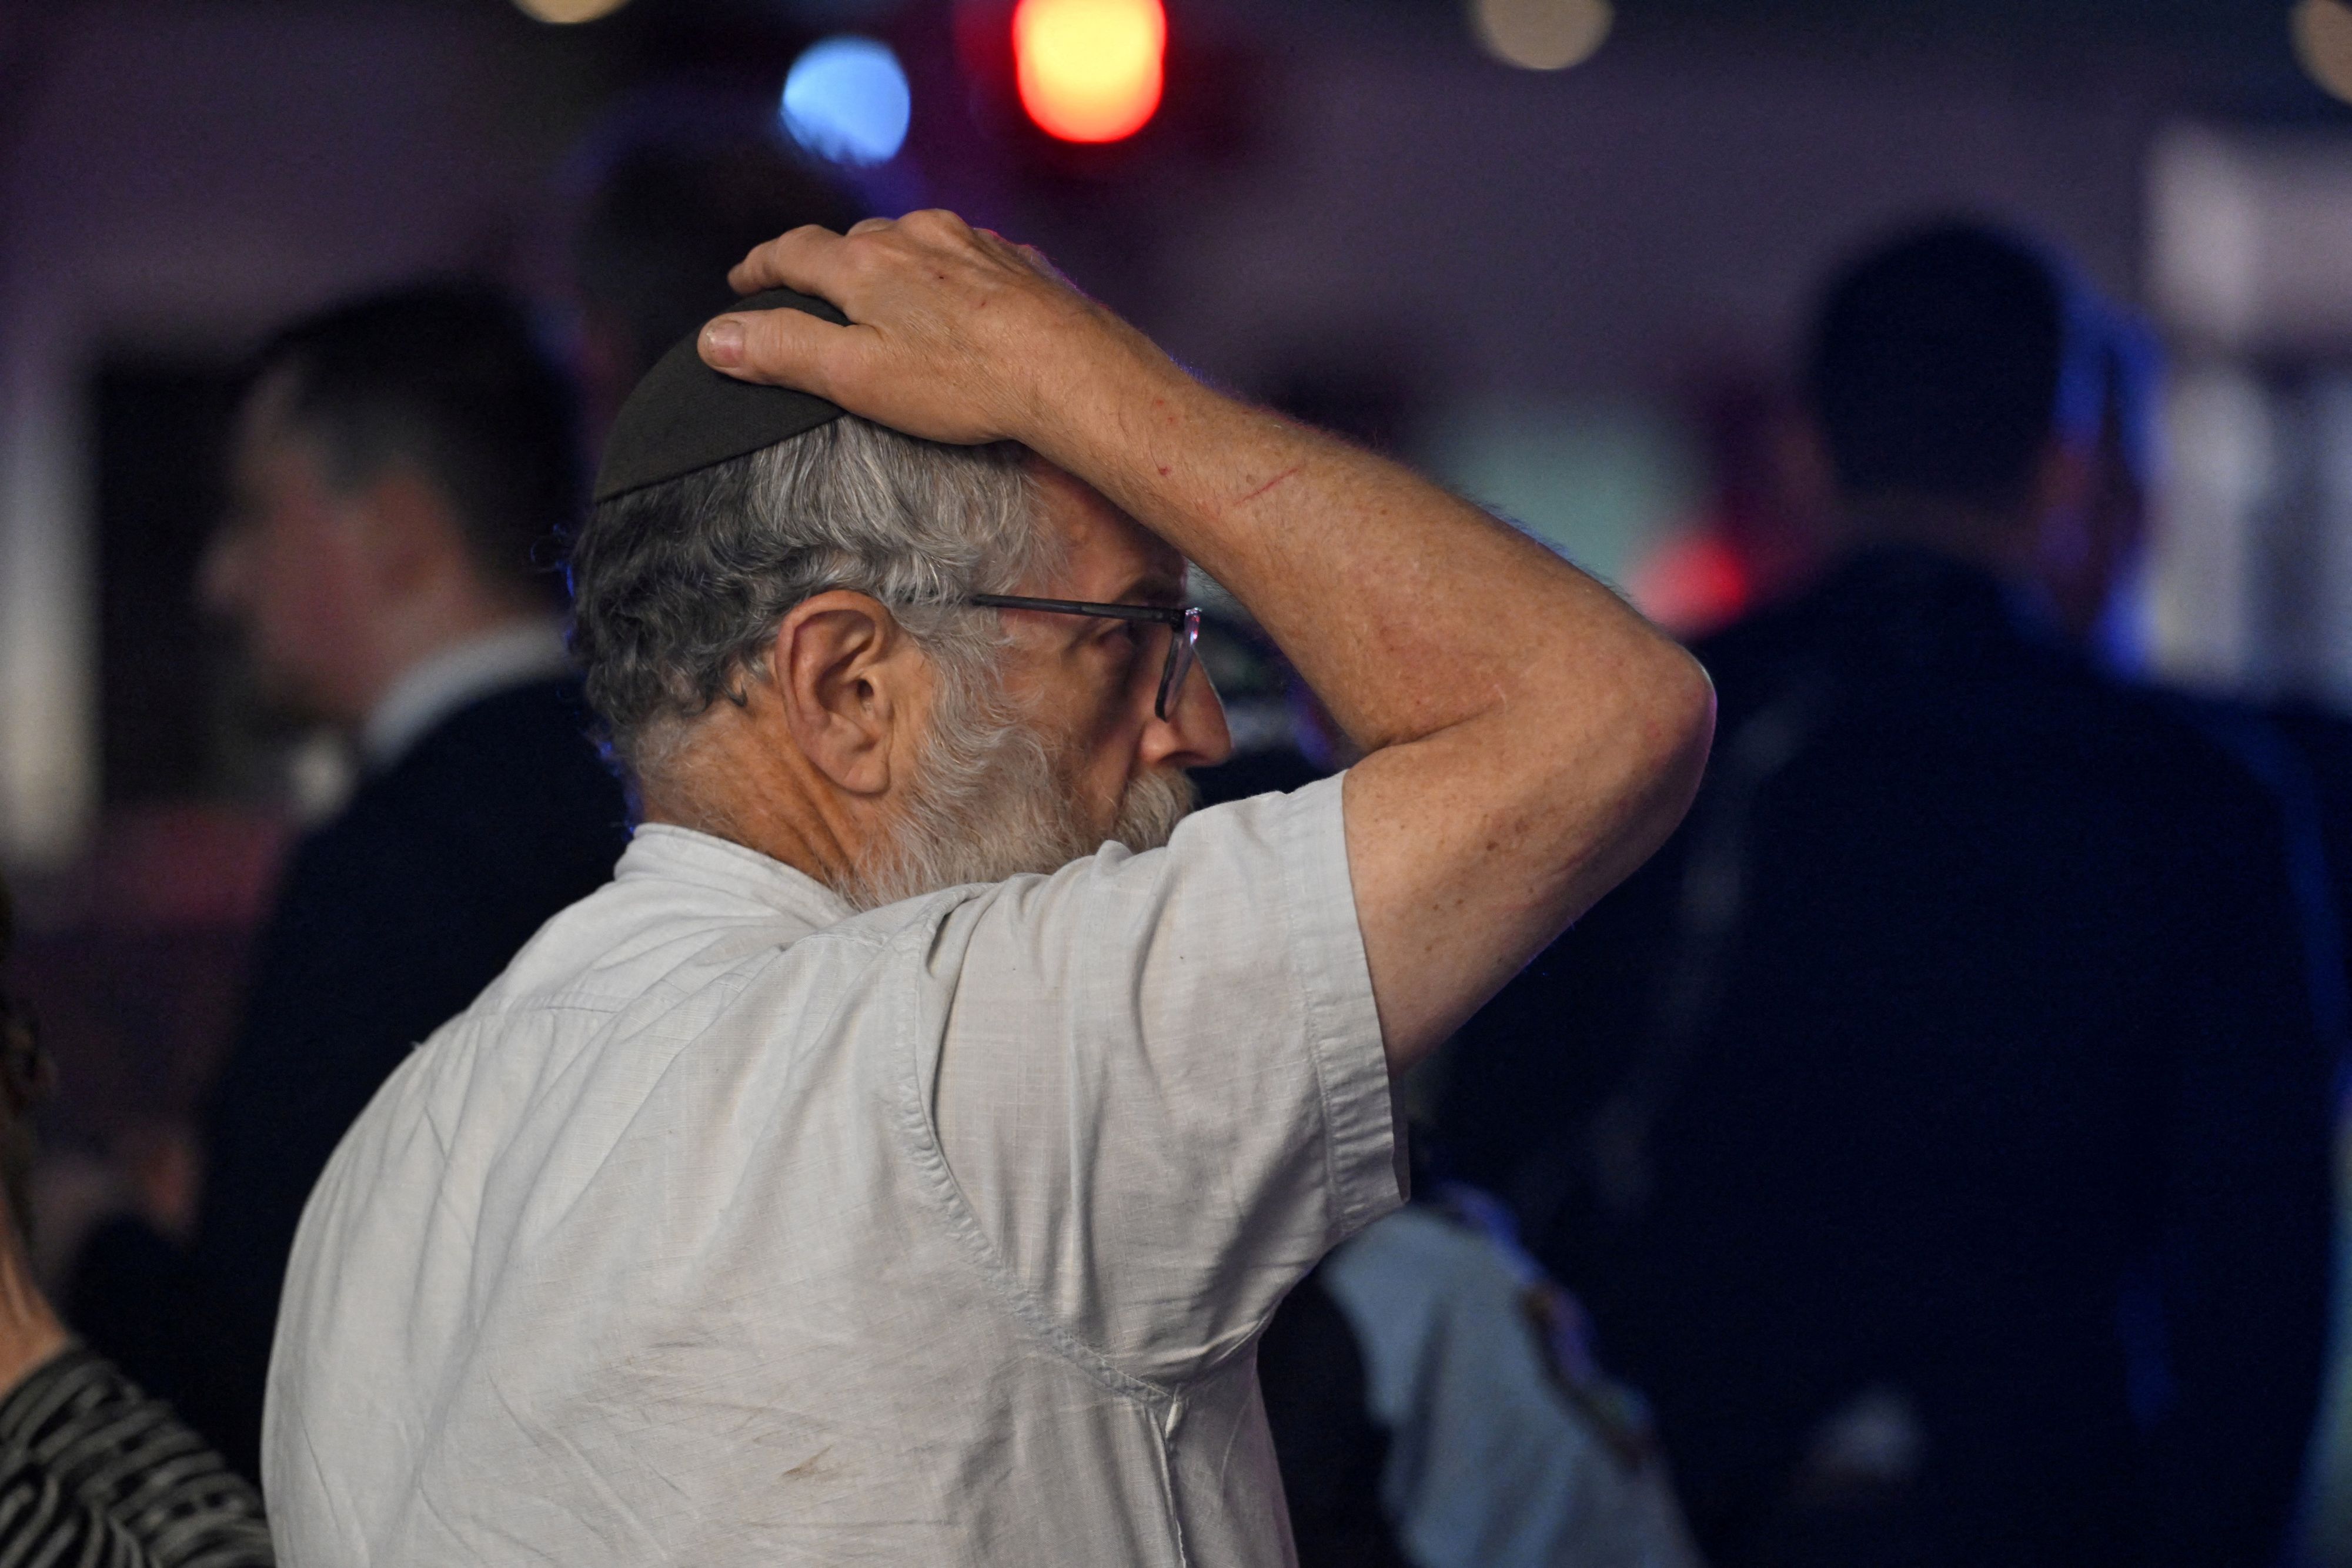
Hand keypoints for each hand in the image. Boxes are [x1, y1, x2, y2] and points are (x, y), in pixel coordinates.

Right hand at [701, 211, 1170, 452]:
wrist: (1072, 371)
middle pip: (853, 242)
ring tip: (887, 298)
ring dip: (891, 264)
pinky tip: (959, 304)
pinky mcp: (1017, 259)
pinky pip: (967, 256)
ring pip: (913, 242)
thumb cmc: (965, 382)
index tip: (743, 282)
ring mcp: (971, 242)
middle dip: (828, 265)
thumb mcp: (855, 378)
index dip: (760, 268)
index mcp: (865, 264)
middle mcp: (915, 237)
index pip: (792, 252)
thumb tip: (716, 337)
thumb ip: (783, 351)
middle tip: (813, 294)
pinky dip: (947, 274)